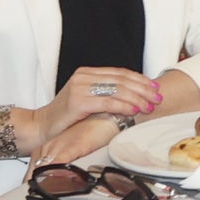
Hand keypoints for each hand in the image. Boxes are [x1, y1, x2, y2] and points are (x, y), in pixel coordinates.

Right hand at [37, 62, 166, 138]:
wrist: (41, 127)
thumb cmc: (66, 118)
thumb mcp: (88, 100)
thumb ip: (106, 94)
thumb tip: (136, 96)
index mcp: (87, 73)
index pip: (120, 73)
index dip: (140, 79)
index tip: (155, 88)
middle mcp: (83, 76)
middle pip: (122, 79)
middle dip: (143, 89)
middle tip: (158, 98)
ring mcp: (80, 87)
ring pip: (117, 89)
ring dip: (138, 98)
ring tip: (150, 106)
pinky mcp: (78, 101)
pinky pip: (107, 102)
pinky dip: (124, 106)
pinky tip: (135, 111)